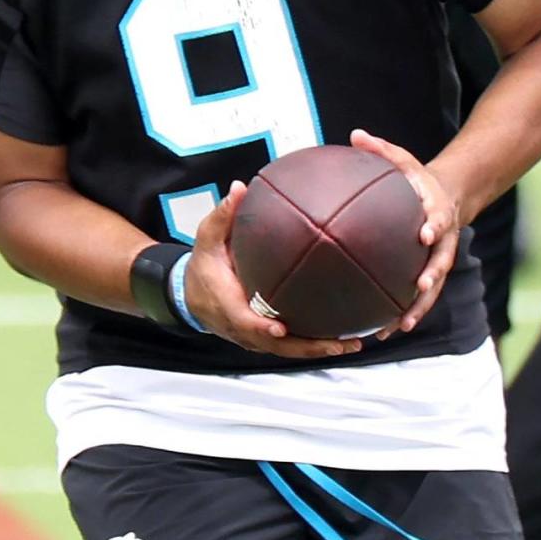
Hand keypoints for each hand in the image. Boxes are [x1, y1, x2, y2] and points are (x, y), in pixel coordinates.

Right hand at [184, 181, 362, 358]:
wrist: (189, 294)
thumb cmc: (203, 266)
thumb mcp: (207, 238)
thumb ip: (222, 215)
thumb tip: (239, 188)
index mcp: (228, 305)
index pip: (245, 322)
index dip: (261, 329)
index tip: (280, 328)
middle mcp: (242, 328)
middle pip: (276, 346)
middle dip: (307, 347)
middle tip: (339, 344)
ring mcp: (254, 338)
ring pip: (286, 351)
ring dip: (317, 350)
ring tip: (351, 345)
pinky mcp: (264, 339)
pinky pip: (289, 347)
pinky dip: (313, 346)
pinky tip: (340, 340)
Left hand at [350, 128, 460, 336]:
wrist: (447, 196)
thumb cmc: (416, 178)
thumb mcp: (403, 160)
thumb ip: (381, 150)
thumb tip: (355, 134)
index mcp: (436, 210)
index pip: (438, 218)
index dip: (434, 226)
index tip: (424, 235)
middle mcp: (441, 239)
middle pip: (441, 261)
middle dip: (432, 276)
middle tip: (420, 287)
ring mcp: (438, 259)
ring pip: (432, 288)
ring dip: (418, 307)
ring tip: (399, 325)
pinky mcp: (429, 274)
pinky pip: (418, 297)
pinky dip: (404, 312)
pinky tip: (383, 329)